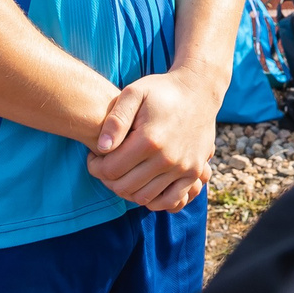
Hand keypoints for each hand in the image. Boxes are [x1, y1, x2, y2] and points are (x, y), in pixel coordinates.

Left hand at [88, 69, 221, 211]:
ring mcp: (183, 168)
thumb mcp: (134, 93)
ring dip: (127, 190)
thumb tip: (102, 148)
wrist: (198, 91)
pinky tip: (144, 185)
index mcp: (150, 140)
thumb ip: (115, 119)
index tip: (94, 156)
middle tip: (105, 166)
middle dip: (107, 180)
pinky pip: (171, 201)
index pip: (110, 170)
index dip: (95, 166)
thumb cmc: (161, 91)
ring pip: (144, 197)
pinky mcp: (193, 173)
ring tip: (123, 173)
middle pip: (124, 187)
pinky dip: (153, 200)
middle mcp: (168, 158)